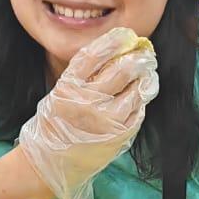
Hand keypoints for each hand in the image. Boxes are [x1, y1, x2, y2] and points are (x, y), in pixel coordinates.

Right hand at [16, 26, 158, 198]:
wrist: (49, 163)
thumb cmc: (54, 125)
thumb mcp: (60, 94)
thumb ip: (82, 76)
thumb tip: (114, 52)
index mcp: (69, 87)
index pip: (94, 55)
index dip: (113, 41)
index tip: (126, 34)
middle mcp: (88, 101)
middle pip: (121, 69)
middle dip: (138, 57)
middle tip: (145, 53)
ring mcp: (105, 119)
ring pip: (136, 90)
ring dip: (146, 77)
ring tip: (148, 71)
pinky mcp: (119, 135)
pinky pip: (138, 111)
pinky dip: (143, 99)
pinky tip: (142, 93)